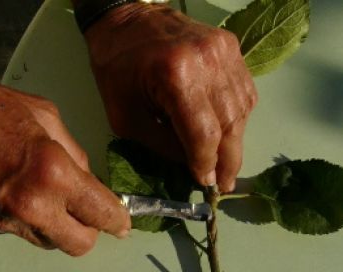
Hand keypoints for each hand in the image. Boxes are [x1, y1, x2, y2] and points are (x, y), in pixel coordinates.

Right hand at [0, 78, 129, 255]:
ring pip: (53, 242)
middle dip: (91, 229)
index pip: (99, 212)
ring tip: (62, 201)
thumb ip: (75, 154)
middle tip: (92, 211)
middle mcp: (33, 205)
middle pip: (79, 243)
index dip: (117, 221)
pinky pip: (29, 233)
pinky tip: (37, 199)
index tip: (123, 224)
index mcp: (54, 173)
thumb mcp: (49, 119)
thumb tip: (90, 179)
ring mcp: (10, 218)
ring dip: (64, 228)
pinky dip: (41, 223)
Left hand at [84, 4, 256, 191]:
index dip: (206, 163)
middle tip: (225, 182)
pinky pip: (244, 90)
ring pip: (242, 109)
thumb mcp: (125, 116)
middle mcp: (208, 60)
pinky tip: (230, 130)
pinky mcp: (230, 46)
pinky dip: (239, 116)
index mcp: (176, 75)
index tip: (206, 183)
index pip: (203, 133)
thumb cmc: (116, 68)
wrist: (127, 19)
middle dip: (228, 160)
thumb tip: (192, 163)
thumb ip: (161, 144)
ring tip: (226, 161)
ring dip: (235, 140)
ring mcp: (224, 50)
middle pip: (230, 123)